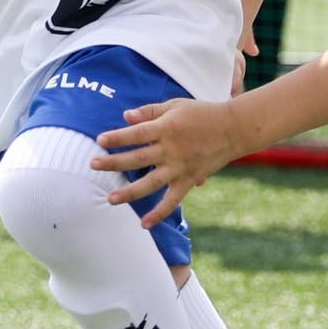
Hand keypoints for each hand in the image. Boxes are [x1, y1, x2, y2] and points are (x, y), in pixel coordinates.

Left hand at [94, 97, 246, 228]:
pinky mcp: (189, 180)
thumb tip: (125, 117)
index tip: (100, 140)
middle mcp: (172, 150)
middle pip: (138, 158)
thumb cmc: (202, 113)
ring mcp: (180, 167)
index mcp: (167, 128)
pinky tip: (144, 224)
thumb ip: (150, 111)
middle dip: (114, 162)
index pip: (137, 134)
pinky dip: (159, 213)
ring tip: (110, 199)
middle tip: (93, 165)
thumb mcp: (176, 105)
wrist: (234, 129)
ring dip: (130, 192)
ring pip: (151, 183)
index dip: (118, 137)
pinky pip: (172, 201)